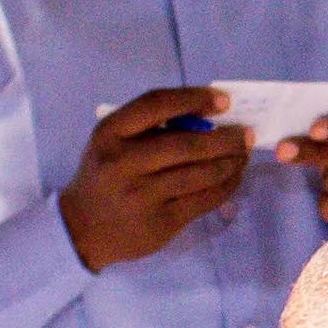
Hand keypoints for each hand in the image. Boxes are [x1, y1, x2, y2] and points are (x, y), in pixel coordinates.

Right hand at [59, 85, 255, 272]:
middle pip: (186, 144)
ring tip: (243, 154)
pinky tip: (233, 176)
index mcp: (109, 134)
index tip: (224, 100)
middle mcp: (123, 163)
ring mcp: (142, 196)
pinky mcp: (160, 222)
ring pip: (200, 174)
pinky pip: (203, 200)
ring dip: (231, 162)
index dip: (194, 98)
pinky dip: (226, 186)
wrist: (81, 229)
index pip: (156, 104)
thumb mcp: (111, 142)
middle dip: (225, 138)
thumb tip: (208, 116)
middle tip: (246, 134)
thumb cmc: (104, 175)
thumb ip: (147, 127)